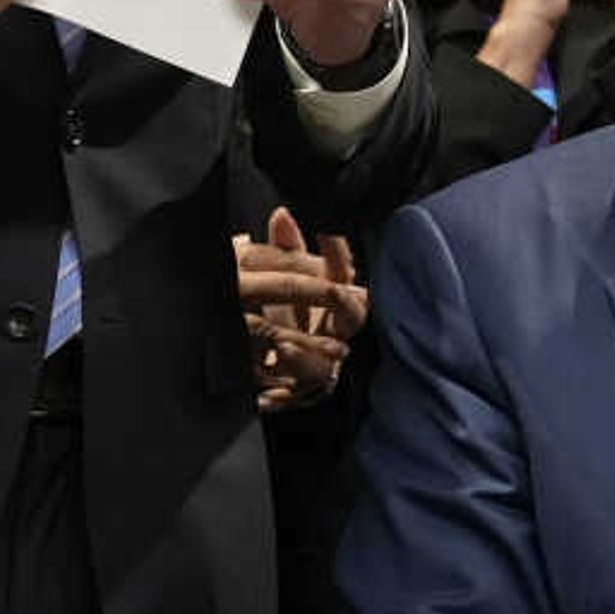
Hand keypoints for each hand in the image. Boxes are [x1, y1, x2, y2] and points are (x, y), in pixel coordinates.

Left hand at [240, 207, 364, 409]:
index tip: (326, 230)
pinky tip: (264, 396)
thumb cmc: (278, 315)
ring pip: (325, 366)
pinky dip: (280, 397)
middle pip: (352, 318)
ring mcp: (319, 366)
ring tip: (281, 345)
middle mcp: (332, 333)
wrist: (262, 364)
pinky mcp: (298, 393)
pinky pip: (294, 398)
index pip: (342, 271)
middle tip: (333, 291)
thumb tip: (283, 215)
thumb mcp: (280, 280)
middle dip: (344, 305)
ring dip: (306, 355)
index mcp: (332, 303)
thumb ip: (285, 251)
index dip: (337, 251)